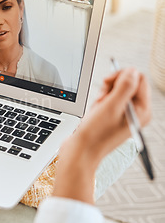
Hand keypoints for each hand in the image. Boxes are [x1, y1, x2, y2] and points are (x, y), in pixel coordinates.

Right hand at [53, 68, 150, 202]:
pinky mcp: (113, 117)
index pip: (138, 78)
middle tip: (102, 98)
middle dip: (111, 86)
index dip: (121, 75)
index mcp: (142, 110)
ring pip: (117, 90)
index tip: (107, 82)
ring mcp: (124, 115)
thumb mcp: (111, 106)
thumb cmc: (95, 134)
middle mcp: (136, 112)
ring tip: (97, 107)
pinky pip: (109, 100)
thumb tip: (132, 70)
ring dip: (104, 94)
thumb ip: (124, 86)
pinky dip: (100, 102)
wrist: (80, 152)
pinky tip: (95, 111)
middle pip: (128, 83)